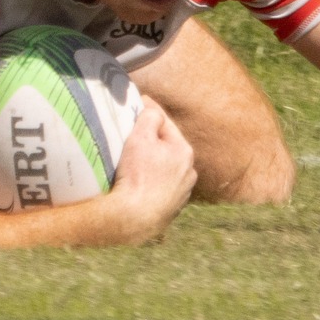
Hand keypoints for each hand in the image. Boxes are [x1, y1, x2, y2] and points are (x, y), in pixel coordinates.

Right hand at [104, 105, 196, 242]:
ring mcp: (182, 192)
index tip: (137, 102)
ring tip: (133, 161)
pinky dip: (151, 181)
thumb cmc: (138, 174)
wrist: (135, 217)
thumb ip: (149, 117)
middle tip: (131, 133)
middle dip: (151, 139)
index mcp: (184, 151)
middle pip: (166, 146)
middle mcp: (189, 171)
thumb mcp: (140, 137)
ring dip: (152, 161)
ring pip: (164, 167)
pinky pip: (160, 186)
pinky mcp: (172, 208)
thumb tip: (152, 109)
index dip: (148, 110)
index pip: (164, 122)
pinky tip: (138, 183)